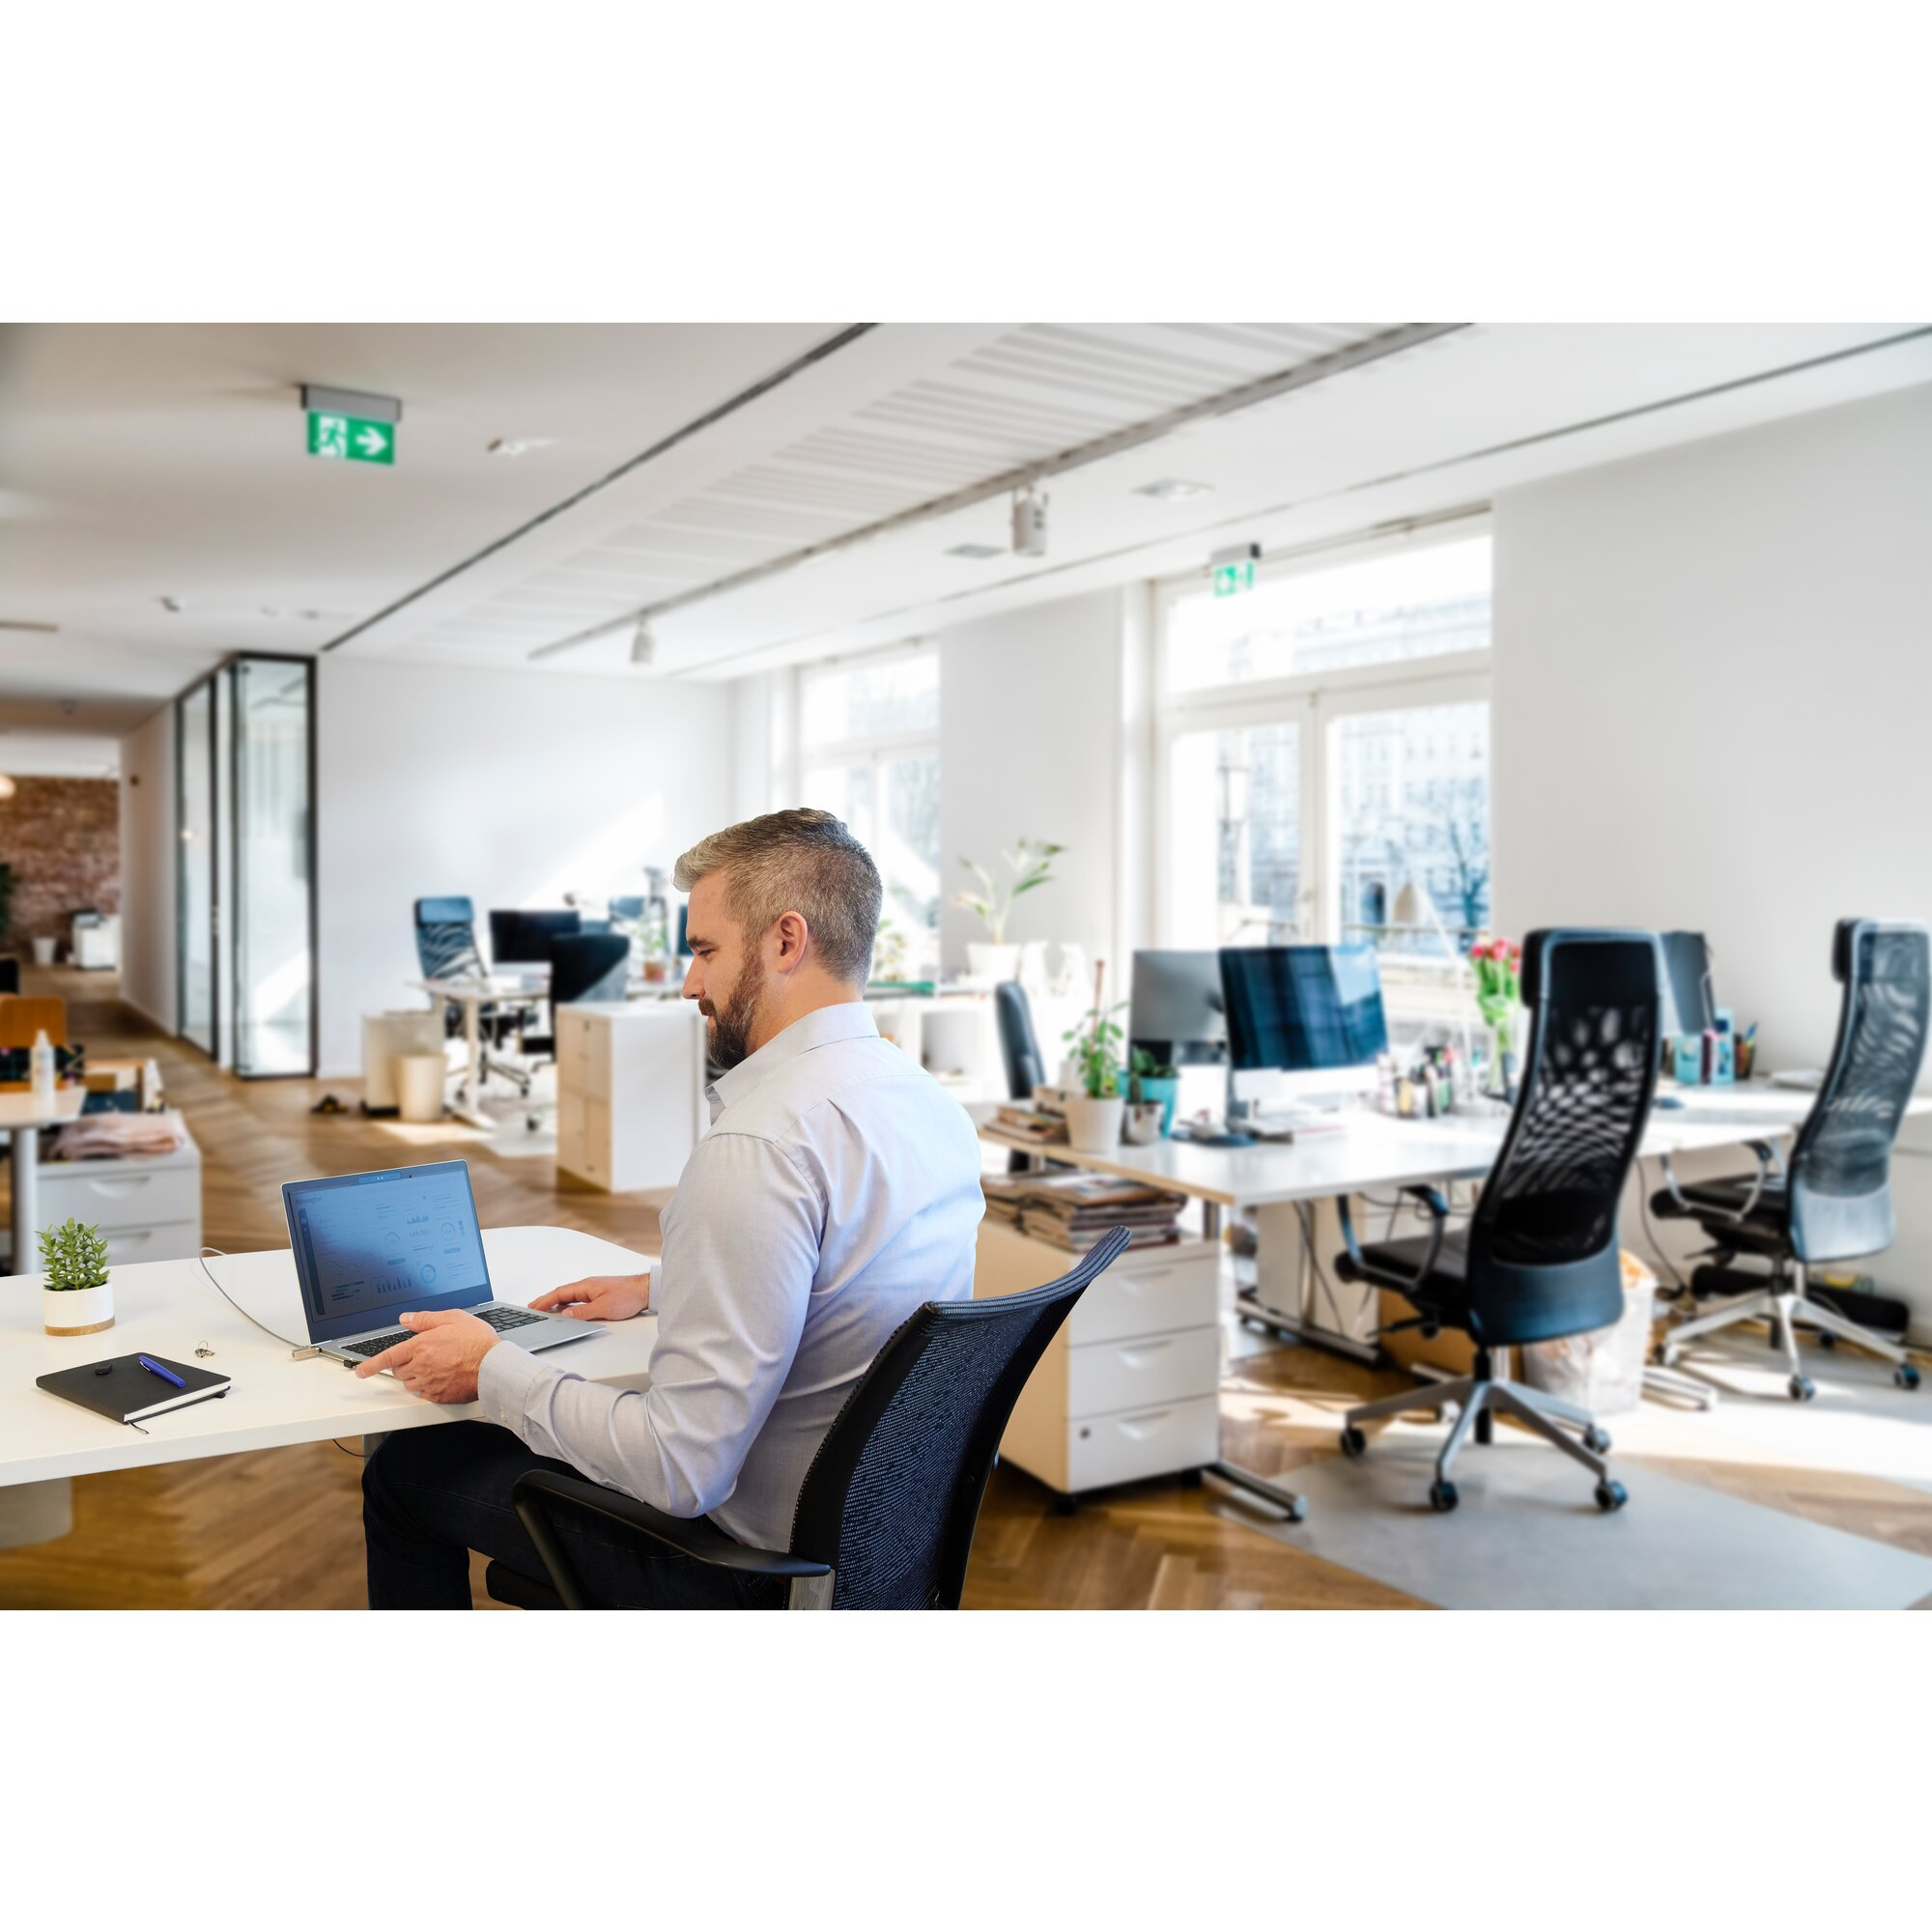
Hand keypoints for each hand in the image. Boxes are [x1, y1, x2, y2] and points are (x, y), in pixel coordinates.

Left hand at [353, 1308, 496, 1401]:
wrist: (493, 1366)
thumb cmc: (477, 1342)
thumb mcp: (452, 1318)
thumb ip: (425, 1319)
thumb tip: (406, 1318)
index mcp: (420, 1347)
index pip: (387, 1357)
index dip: (371, 1365)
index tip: (360, 1371)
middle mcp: (420, 1367)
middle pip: (398, 1371)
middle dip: (403, 1364)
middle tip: (420, 1357)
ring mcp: (429, 1383)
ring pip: (409, 1384)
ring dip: (414, 1377)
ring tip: (433, 1367)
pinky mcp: (439, 1396)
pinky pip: (424, 1394)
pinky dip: (427, 1387)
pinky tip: (441, 1378)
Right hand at [529, 1273, 651, 1321]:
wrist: (645, 1291)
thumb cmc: (628, 1296)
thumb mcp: (604, 1308)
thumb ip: (583, 1312)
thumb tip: (565, 1315)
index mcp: (586, 1286)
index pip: (560, 1293)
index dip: (546, 1300)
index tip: (533, 1307)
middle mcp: (587, 1286)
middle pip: (562, 1293)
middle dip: (546, 1300)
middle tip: (532, 1307)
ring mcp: (593, 1290)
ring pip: (569, 1296)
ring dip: (555, 1302)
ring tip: (543, 1309)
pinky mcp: (598, 1295)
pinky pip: (577, 1299)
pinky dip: (567, 1304)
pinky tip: (564, 1310)